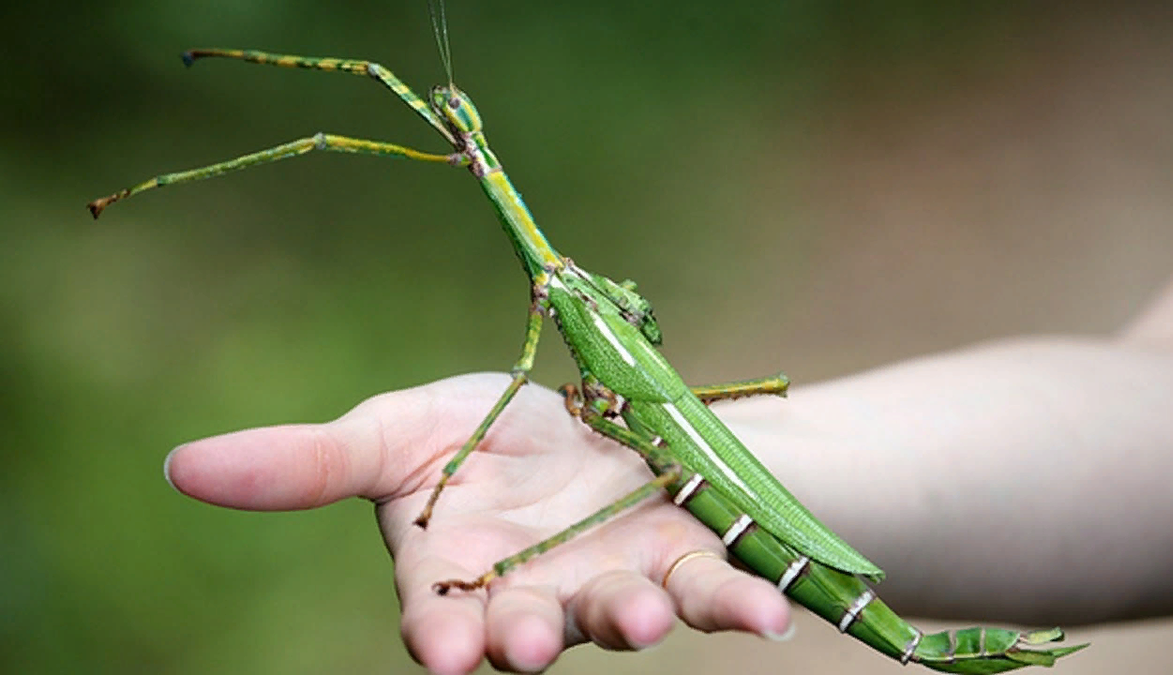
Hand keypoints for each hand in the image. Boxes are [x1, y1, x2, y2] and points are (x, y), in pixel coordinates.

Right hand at [165, 373, 792, 673]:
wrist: (581, 417)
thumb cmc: (478, 433)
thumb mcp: (392, 433)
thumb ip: (304, 465)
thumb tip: (178, 467)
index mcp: (456, 577)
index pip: (439, 620)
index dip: (442, 636)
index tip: (448, 650)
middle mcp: (531, 601)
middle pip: (526, 633)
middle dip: (526, 638)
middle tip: (523, 645)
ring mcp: (608, 588)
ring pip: (615, 618)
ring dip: (629, 621)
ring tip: (643, 619)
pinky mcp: (680, 564)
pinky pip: (709, 591)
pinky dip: (738, 603)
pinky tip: (771, 613)